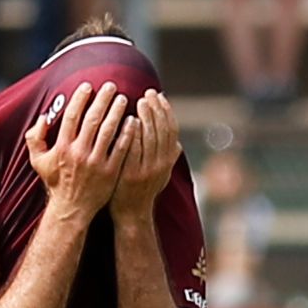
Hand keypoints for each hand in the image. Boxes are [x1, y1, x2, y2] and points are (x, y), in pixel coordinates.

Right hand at [28, 81, 132, 215]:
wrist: (72, 209)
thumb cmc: (56, 182)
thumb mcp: (38, 161)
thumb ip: (35, 138)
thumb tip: (43, 117)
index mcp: (62, 147)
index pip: (71, 116)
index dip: (80, 99)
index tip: (88, 86)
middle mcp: (79, 153)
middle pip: (92, 119)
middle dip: (103, 100)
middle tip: (112, 86)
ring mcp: (96, 162)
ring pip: (108, 131)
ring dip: (117, 112)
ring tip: (124, 99)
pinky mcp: (110, 171)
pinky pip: (121, 148)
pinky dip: (128, 133)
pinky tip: (133, 121)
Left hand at [110, 90, 180, 214]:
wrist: (131, 214)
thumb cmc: (143, 192)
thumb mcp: (160, 175)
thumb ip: (168, 157)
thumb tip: (178, 143)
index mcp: (168, 161)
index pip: (171, 130)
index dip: (166, 111)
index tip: (159, 95)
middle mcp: (161, 164)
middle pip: (162, 130)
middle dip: (156, 109)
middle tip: (148, 92)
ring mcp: (147, 170)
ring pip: (150, 137)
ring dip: (147, 117)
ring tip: (140, 100)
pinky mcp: (132, 174)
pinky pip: (135, 149)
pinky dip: (134, 133)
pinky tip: (130, 120)